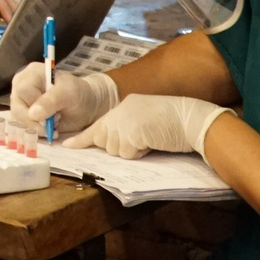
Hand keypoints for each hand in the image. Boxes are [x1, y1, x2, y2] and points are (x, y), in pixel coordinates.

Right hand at [13, 65, 117, 135]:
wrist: (84, 105)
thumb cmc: (77, 94)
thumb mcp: (69, 94)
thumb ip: (52, 100)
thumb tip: (33, 114)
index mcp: (32, 74)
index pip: (23, 90)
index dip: (35, 103)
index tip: (54, 110)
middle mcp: (21, 85)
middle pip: (17, 107)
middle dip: (37, 120)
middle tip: (55, 122)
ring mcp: (19, 100)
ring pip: (18, 119)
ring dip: (37, 127)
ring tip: (54, 124)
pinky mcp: (21, 113)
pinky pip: (22, 126)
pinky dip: (37, 130)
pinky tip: (49, 128)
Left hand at [65, 93, 231, 158]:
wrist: (192, 118)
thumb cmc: (175, 123)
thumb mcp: (146, 120)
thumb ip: (128, 127)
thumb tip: (113, 144)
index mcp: (124, 106)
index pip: (98, 124)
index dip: (83, 138)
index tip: (67, 146)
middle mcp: (120, 111)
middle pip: (103, 139)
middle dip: (117, 147)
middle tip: (140, 141)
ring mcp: (124, 121)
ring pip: (114, 149)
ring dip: (130, 150)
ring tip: (149, 139)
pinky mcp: (131, 132)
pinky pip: (126, 153)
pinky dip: (138, 153)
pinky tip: (151, 142)